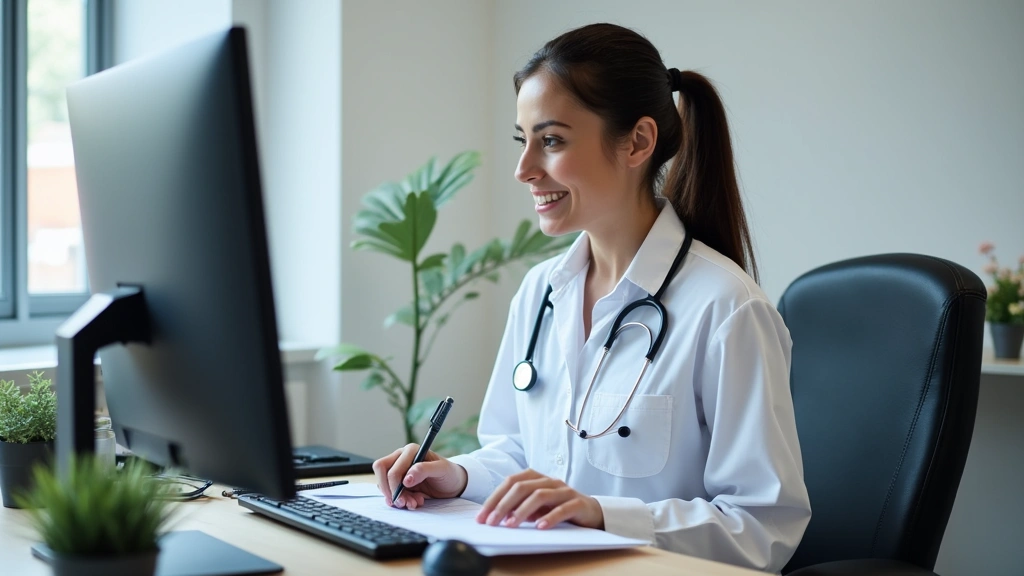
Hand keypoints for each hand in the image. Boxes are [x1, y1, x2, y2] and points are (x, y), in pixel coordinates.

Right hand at [372, 443, 467, 509]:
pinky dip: (400, 500)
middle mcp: (402, 458)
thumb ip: (424, 470)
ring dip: (397, 498)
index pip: (391, 467)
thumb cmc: (448, 473)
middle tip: (403, 503)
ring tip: (413, 503)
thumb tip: (406, 479)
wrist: (453, 484)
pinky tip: (413, 502)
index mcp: (411, 451)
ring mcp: (399, 471)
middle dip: (391, 491)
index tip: (402, 497)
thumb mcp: (442, 470)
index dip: (393, 484)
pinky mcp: (400, 483)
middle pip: (381, 472)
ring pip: (385, 485)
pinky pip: (391, 492)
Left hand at [476, 469, 603, 529]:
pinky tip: (539, 527)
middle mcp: (550, 481)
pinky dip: (549, 517)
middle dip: (503, 505)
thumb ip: (520, 507)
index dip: (494, 498)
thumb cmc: (559, 508)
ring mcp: (564, 490)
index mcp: (537, 478)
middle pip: (522, 487)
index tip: (482, 517)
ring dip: (522, 511)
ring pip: (540, 495)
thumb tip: (497, 516)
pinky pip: (562, 508)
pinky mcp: (578, 503)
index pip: (511, 482)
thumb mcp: (537, 507)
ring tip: (511, 525)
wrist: (592, 512)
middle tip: (491, 522)